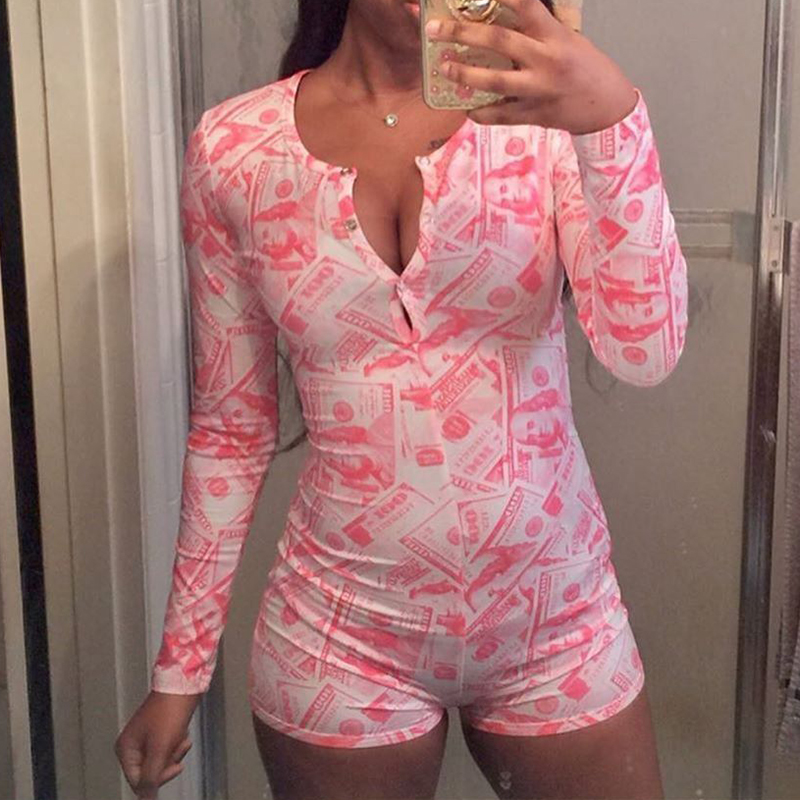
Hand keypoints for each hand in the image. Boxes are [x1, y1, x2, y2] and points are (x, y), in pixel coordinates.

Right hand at [114, 690, 201, 798]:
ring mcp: (145, 739)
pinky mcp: (158, 733)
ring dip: (175, 752)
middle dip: (169, 762)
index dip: (158, 778)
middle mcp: (132, 746)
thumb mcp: (159, 749)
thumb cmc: (169, 715)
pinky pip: (167, 749)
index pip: (138, 781)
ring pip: (161, 761)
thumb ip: (151, 777)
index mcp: (125, 750)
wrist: (183, 686)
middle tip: (179, 747)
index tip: (175, 767)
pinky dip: (177, 744)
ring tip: (183, 738)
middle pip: (151, 772)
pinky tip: (183, 734)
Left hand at [424, 0, 637, 133]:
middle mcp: (546, 60)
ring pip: (495, 81)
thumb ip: (537, 31)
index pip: (526, 4)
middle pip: (499, 40)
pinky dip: (481, 113)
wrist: (607, 107)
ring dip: (465, 74)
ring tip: (445, 67)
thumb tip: (502, 17)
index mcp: (555, 36)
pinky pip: (501, 115)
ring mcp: (539, 90)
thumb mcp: (567, 40)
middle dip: (463, 32)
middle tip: (436, 29)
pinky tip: (467, 108)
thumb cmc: (587, 68)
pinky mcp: (534, 116)